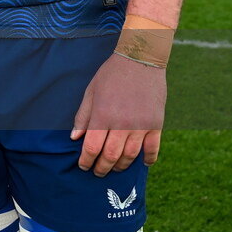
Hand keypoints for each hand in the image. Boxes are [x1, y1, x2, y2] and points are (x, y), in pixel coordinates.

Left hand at [70, 53, 165, 176]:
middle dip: (101, 168)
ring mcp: (141, 125)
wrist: (140, 59)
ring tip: (114, 168)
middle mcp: (122, 124)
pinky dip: (148, 159)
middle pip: (110, 156)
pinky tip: (142, 163)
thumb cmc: (112, 74)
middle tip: (97, 172)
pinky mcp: (156, 124)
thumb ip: (83, 116)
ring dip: (121, 166)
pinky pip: (153, 148)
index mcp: (103, 115)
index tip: (83, 165)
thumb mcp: (91, 91)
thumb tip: (75, 138)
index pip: (92, 147)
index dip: (86, 160)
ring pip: (130, 156)